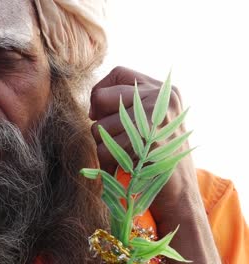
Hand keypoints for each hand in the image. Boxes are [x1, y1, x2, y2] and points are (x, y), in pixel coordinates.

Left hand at [90, 66, 219, 262]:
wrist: (180, 195)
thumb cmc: (156, 158)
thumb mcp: (151, 121)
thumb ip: (128, 105)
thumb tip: (93, 105)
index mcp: (163, 90)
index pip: (117, 73)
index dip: (101, 93)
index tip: (100, 113)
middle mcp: (160, 99)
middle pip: (101, 98)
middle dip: (100, 123)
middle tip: (117, 139)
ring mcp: (154, 119)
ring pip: (98, 127)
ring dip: (104, 147)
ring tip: (127, 156)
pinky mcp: (144, 143)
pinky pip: (103, 150)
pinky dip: (106, 163)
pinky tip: (125, 167)